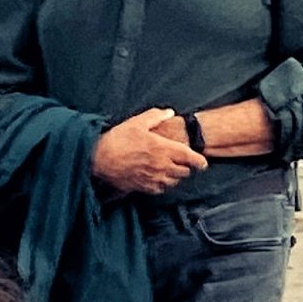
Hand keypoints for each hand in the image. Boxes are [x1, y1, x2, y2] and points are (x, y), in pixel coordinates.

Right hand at [91, 108, 206, 194]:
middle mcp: (162, 166)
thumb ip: (156, 116)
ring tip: (173, 170)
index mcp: (163, 149)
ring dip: (176, 176)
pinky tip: (160, 179)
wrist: (99, 160)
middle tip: (185, 162)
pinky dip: (164, 185)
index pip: (190, 158)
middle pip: (184, 172)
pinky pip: (161, 189)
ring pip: (174, 182)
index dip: (199, 161)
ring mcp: (153, 178)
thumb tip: (169, 112)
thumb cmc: (118, 140)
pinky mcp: (143, 187)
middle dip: (187, 167)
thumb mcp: (137, 122)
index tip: (203, 162)